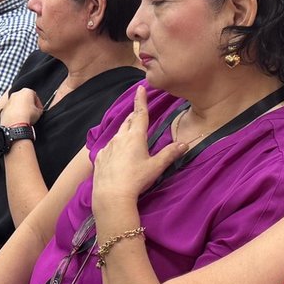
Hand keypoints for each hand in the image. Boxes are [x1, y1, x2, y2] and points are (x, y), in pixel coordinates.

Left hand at [1, 87, 45, 128]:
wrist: (16, 125)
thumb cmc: (27, 116)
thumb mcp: (39, 112)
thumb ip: (38, 109)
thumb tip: (37, 110)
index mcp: (26, 91)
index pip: (35, 96)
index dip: (38, 104)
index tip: (39, 110)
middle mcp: (16, 94)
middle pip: (24, 98)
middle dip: (28, 105)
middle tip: (32, 113)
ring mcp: (8, 101)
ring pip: (16, 104)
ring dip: (20, 109)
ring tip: (24, 117)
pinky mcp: (3, 109)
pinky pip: (10, 110)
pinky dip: (14, 114)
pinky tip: (18, 120)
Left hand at [90, 85, 183, 226]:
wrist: (111, 195)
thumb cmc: (136, 179)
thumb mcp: (156, 167)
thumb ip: (169, 154)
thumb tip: (184, 144)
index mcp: (135, 136)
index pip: (140, 113)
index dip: (141, 100)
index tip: (140, 88)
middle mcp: (120, 138)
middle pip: (127, 122)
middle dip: (133, 116)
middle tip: (137, 113)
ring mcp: (108, 147)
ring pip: (117, 134)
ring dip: (124, 132)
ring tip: (129, 136)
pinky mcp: (99, 158)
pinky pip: (108, 147)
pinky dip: (114, 146)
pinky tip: (117, 154)